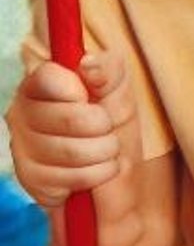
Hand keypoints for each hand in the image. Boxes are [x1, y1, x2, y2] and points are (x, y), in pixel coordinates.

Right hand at [7, 52, 136, 207]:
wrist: (120, 168)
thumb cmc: (114, 121)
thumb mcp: (118, 88)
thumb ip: (106, 69)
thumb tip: (87, 63)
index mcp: (39, 85)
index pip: (47, 77)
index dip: (78, 90)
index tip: (89, 97)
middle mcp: (22, 114)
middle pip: (68, 118)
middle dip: (103, 125)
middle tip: (106, 127)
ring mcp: (22, 149)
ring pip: (71, 151)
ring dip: (104, 151)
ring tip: (106, 148)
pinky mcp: (30, 181)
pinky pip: (71, 178)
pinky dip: (97, 174)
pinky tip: (95, 169)